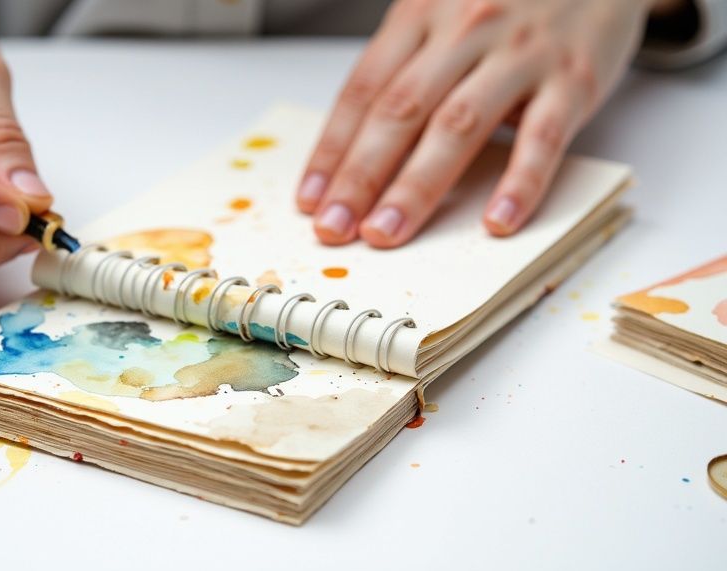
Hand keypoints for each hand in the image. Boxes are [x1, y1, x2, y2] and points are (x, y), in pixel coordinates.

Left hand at [296, 0, 661, 246]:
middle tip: (334, 228)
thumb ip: (404, 67)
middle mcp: (465, 30)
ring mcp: (520, 54)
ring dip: (416, 187)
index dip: (332, 149)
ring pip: (458, 126)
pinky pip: (543, 137)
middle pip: (400, 112)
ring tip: (387, 233)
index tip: (311, 199)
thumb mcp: (442, 9)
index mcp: (421, 14)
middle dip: (360, 177)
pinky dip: (520, 183)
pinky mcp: (574, 77)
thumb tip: (355, 149)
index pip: (363, 91)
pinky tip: (497, 222)